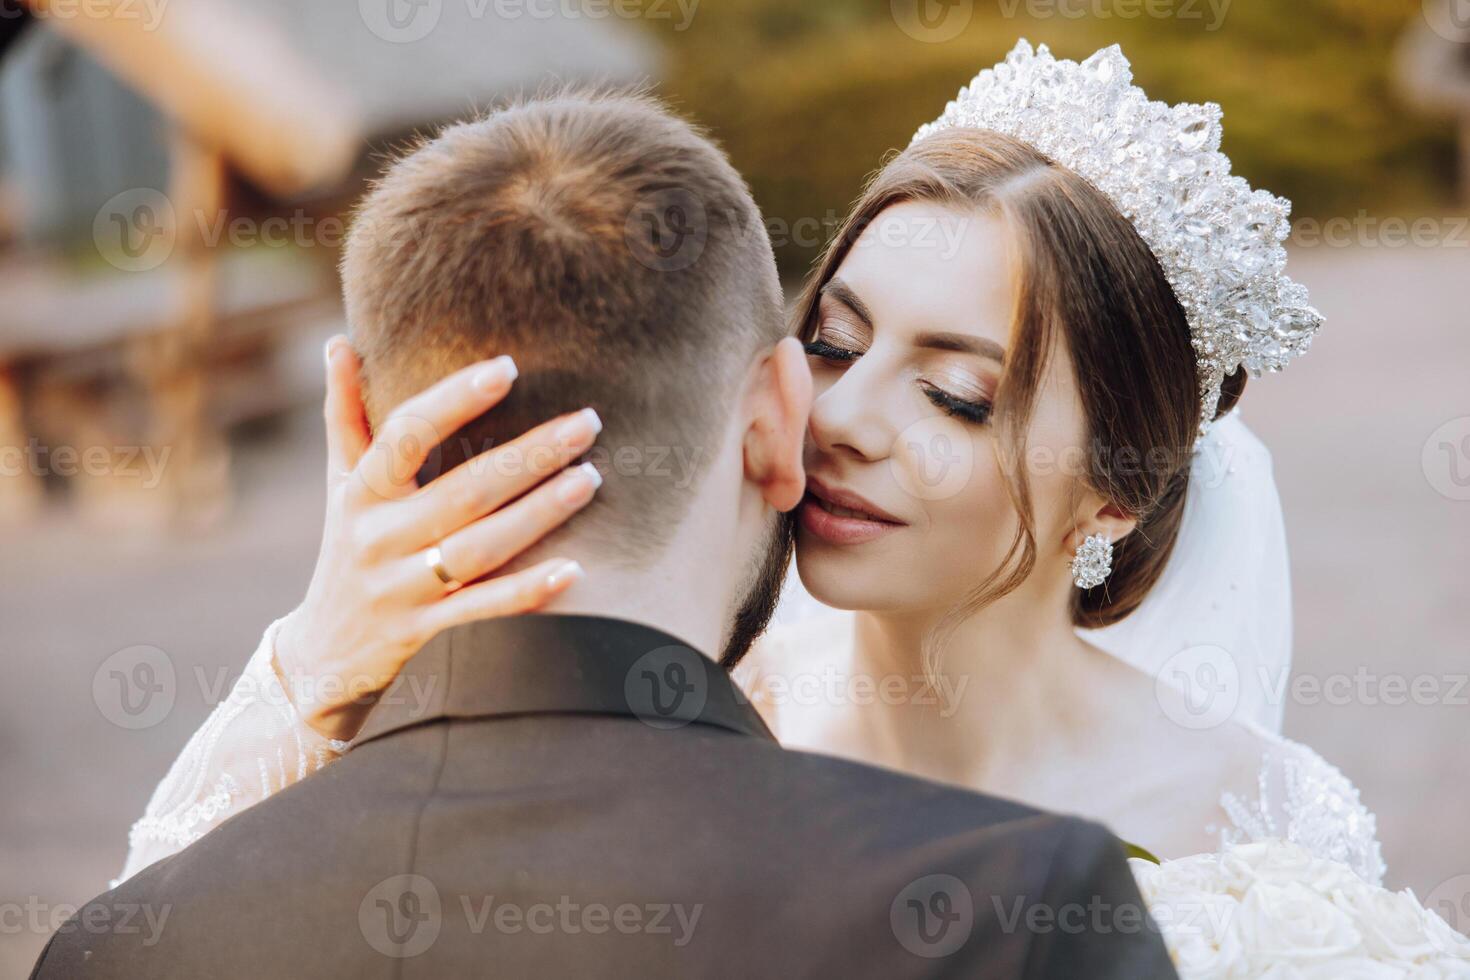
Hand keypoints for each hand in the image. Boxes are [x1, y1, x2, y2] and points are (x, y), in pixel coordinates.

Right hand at [275, 336, 603, 740]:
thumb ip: (346, 415)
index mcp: (360, 490)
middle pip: (463, 490)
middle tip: (588, 422)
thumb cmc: (346, 546)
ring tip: (590, 479)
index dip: (455, 400)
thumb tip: (340, 342)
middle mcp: (377, 536)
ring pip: (480, 547)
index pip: (407, 435)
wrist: (322, 651)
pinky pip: (481, 608)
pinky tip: (574, 570)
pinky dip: (527, 591)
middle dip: (529, 455)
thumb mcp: (340, 484)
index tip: (508, 367)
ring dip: (539, 513)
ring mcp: (400, 587)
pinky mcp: (421, 630)